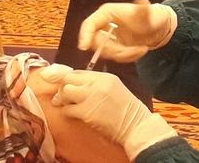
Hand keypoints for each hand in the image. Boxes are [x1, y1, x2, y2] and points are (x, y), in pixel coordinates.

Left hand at [42, 69, 177, 159]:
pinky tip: (74, 114)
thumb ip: (96, 84)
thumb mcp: (114, 88)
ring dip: (63, 99)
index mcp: (104, 77)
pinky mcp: (86, 112)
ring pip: (65, 92)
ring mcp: (91, 97)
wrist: (135, 125)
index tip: (64, 84)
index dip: (68, 78)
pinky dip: (67, 112)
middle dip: (63, 87)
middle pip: (68, 79)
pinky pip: (67, 109)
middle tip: (63, 96)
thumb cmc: (127, 110)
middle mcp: (97, 84)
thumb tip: (76, 85)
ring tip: (67, 104)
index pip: (78, 72)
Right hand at [78, 0, 176, 61]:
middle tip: (131, 51)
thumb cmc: (153, 16)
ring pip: (105, 52)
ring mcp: (108, 36)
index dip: (85, 35)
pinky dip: (126, 57)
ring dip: (123, 55)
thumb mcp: (150, 14)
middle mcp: (105, 24)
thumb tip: (141, 3)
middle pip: (96, 42)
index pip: (89, 24)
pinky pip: (114, 56)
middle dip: (113, 50)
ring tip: (140, 49)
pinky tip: (138, 51)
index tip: (84, 47)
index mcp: (107, 12)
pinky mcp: (113, 46)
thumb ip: (144, 12)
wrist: (159, 27)